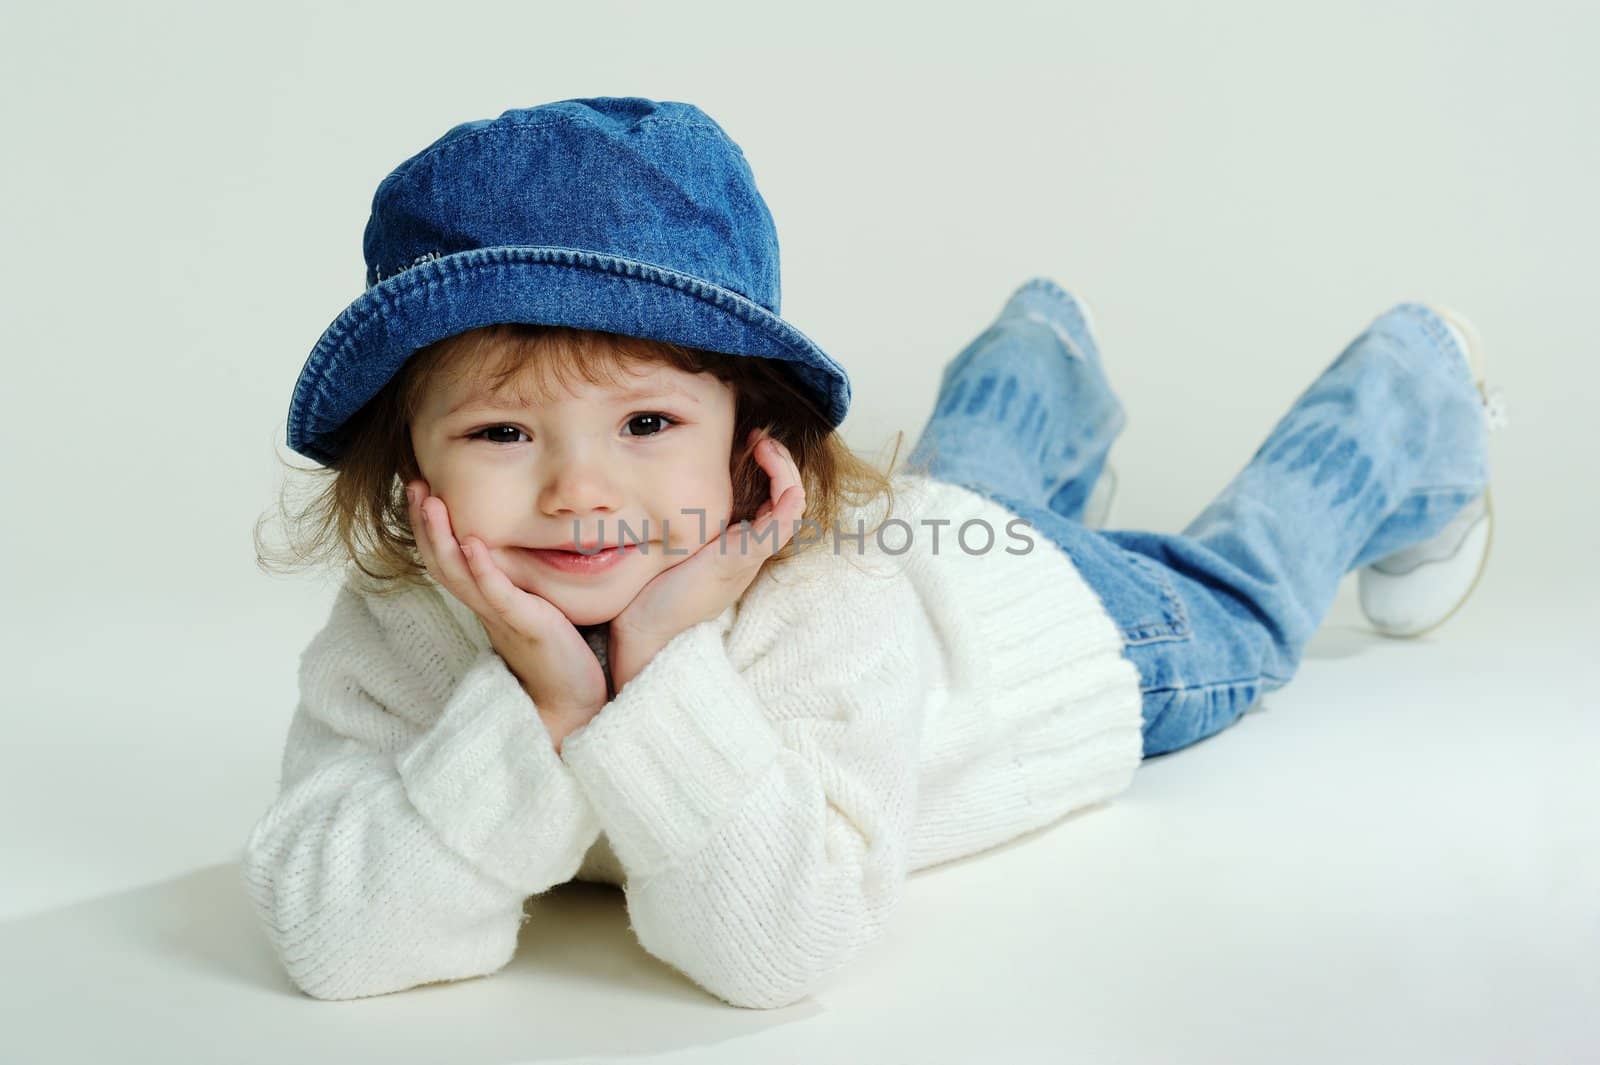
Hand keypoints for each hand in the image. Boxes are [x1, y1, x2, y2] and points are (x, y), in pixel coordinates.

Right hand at [406, 479, 608, 746]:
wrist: (571, 700)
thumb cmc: (556, 652)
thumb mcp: (531, 605)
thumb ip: (516, 580)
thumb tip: (514, 547)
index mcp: (484, 598)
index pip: (446, 557)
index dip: (428, 525)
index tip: (419, 487)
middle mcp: (485, 606)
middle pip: (440, 561)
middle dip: (425, 522)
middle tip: (413, 485)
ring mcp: (501, 616)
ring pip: (458, 574)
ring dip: (442, 537)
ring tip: (432, 502)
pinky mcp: (525, 625)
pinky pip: (497, 595)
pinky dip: (483, 570)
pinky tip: (474, 545)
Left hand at [608, 430, 805, 687]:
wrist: (644, 636)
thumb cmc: (648, 597)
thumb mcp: (666, 551)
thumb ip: (673, 526)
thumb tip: (649, 494)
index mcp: (735, 549)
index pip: (769, 504)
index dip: (767, 471)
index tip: (747, 444)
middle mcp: (748, 552)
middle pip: (786, 500)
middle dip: (779, 463)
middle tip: (760, 438)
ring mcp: (749, 555)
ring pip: (791, 505)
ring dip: (785, 469)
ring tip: (765, 443)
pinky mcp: (743, 558)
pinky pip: (783, 519)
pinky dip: (784, 487)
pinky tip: (768, 462)